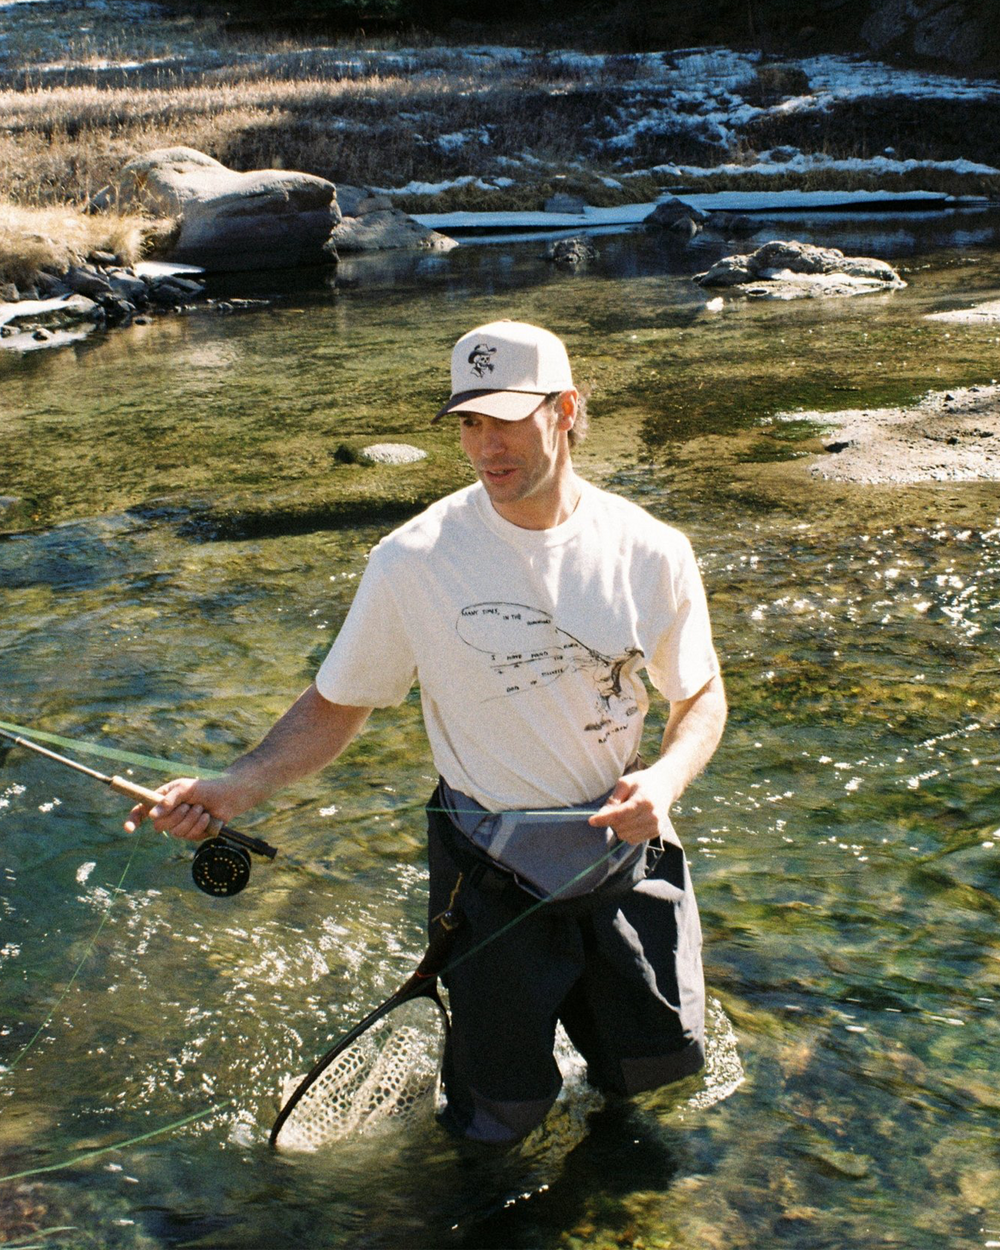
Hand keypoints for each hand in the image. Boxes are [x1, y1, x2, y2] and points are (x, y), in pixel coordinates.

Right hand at [124, 776, 241, 842]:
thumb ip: (169, 800)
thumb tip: (153, 816)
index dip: (133, 820)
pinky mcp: (191, 835)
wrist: (225, 797)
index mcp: (160, 801)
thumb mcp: (184, 788)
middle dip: (176, 815)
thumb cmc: (202, 788)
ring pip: (175, 832)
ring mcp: (178, 826)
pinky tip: (207, 817)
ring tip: (201, 808)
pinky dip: (200, 824)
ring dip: (191, 818)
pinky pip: (189, 835)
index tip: (129, 828)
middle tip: (188, 805)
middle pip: (159, 826)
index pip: (141, 812)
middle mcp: (167, 815)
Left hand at [587, 768, 677, 845]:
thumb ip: (613, 799)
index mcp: (644, 801)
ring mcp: (655, 826)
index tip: (591, 820)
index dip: (604, 819)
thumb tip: (600, 816)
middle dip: (612, 821)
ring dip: (619, 828)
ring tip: (625, 814)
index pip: (620, 815)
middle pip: (621, 827)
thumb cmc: (642, 782)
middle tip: (615, 809)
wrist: (665, 786)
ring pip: (626, 836)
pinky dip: (627, 832)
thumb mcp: (625, 783)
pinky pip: (633, 840)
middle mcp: (652, 816)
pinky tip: (631, 821)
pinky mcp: (656, 833)